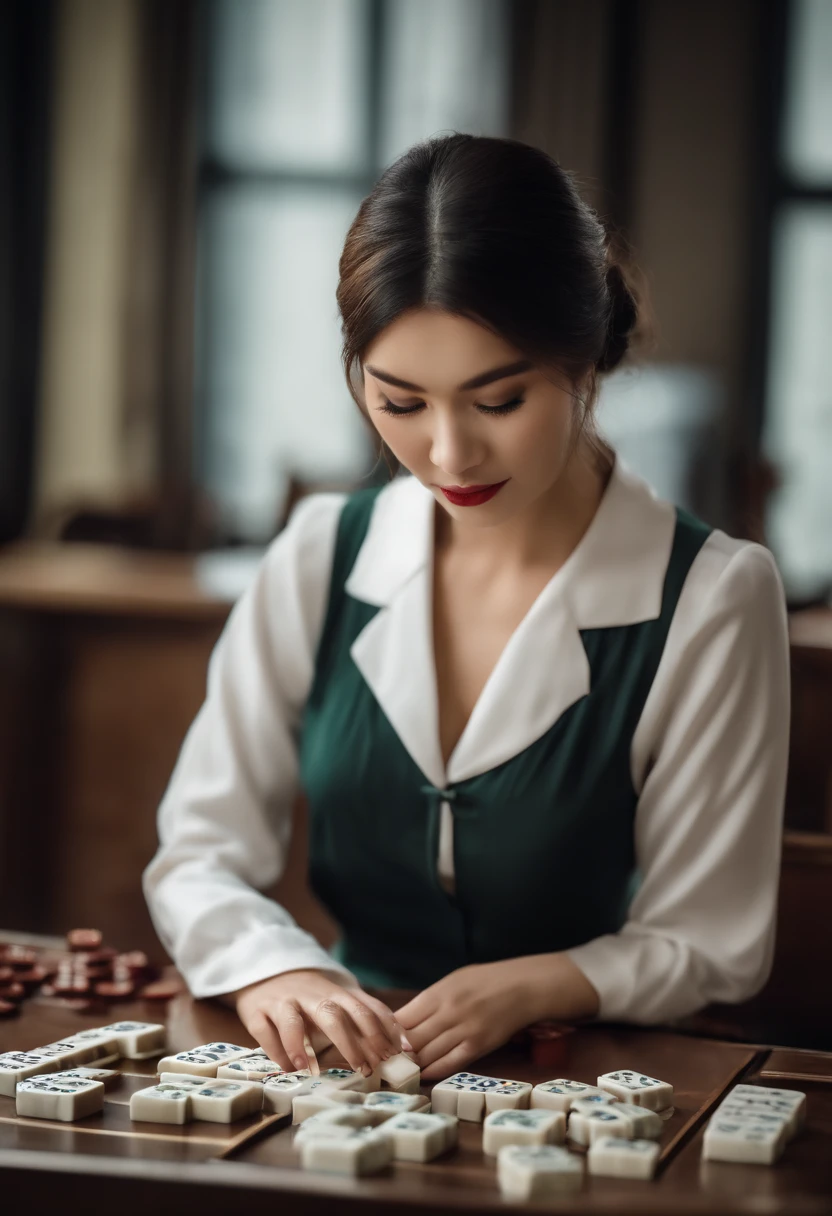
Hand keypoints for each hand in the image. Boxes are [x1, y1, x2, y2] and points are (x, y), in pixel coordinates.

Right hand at [233, 969, 410, 1076]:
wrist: (265, 967)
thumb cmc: (311, 994)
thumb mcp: (340, 999)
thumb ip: (366, 1018)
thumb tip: (403, 1048)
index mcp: (336, 992)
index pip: (363, 1007)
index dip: (381, 1030)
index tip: (395, 1054)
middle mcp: (311, 995)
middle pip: (332, 1014)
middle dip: (351, 1041)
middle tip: (364, 1068)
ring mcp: (282, 1001)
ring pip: (292, 1020)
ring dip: (302, 1045)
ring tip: (311, 1070)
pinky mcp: (256, 1010)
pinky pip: (264, 1030)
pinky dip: (275, 1050)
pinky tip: (286, 1068)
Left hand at [394, 954, 598, 1079]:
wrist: (523, 986)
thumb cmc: (486, 981)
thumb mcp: (453, 981)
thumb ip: (430, 1000)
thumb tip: (403, 1020)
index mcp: (438, 993)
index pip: (401, 1019)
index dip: (386, 1035)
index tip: (377, 1045)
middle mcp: (447, 1011)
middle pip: (410, 1039)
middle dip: (394, 1055)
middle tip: (382, 1066)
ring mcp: (463, 1030)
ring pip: (427, 1054)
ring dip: (412, 1066)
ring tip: (399, 1074)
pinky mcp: (478, 1045)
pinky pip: (450, 1063)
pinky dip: (434, 1071)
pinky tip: (424, 1076)